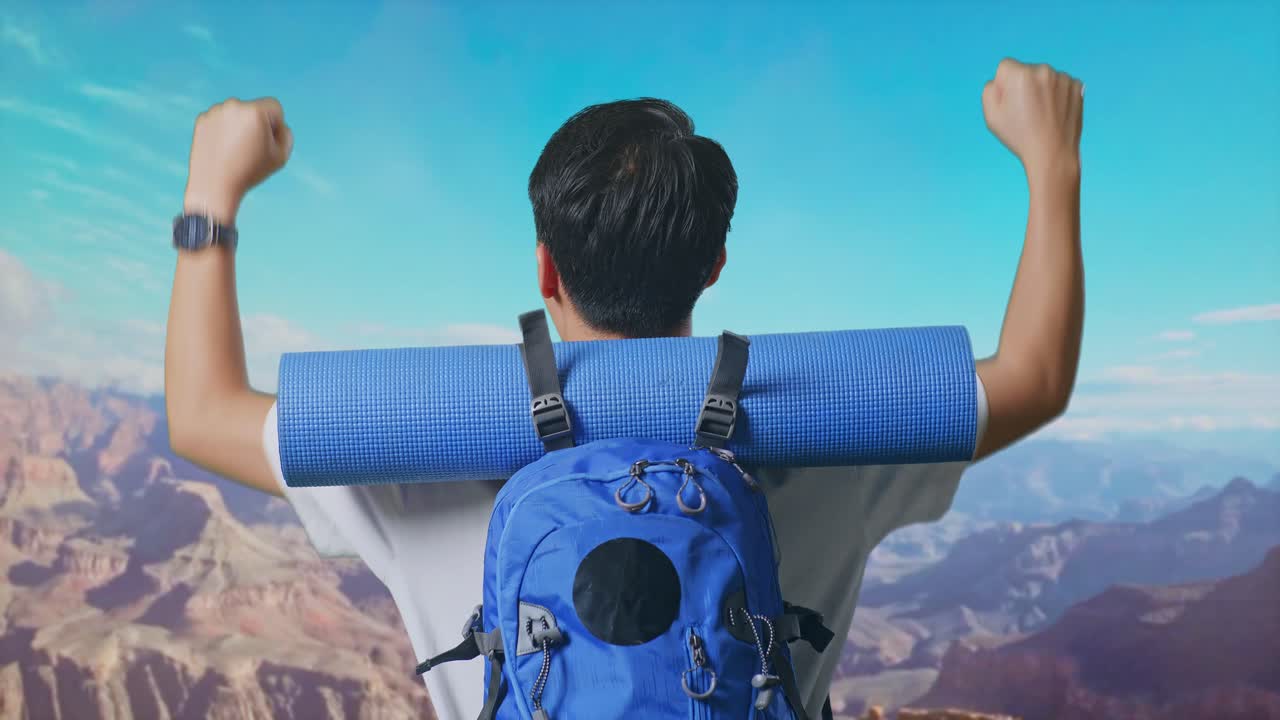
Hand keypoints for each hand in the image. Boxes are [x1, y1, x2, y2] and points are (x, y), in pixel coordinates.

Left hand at [183, 97, 293, 222]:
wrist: (214, 186)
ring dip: (240, 126)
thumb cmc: (250, 172)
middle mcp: (234, 105)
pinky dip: (223, 130)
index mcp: (255, 112)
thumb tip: (278, 124)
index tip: (267, 144)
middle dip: (256, 125)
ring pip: (237, 113)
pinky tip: (222, 149)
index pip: (275, 107)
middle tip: (250, 149)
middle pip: (255, 109)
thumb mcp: (281, 157)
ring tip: (235, 150)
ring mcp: (216, 111)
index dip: (276, 127)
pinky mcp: (202, 119)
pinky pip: (220, 119)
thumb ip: (286, 135)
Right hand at [982, 59, 1082, 177]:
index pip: (1005, 66)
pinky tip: (1054, 113)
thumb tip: (1000, 80)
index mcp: (1020, 75)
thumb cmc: (1020, 136)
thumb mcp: (991, 116)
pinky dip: (1057, 95)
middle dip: (1024, 87)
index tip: (1011, 104)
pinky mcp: (1076, 86)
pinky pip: (1060, 84)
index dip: (1004, 86)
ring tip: (1042, 115)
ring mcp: (1062, 78)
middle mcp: (1043, 70)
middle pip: (1026, 71)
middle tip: (1027, 112)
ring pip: (1044, 78)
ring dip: (1041, 90)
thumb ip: (990, 89)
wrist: (1053, 154)